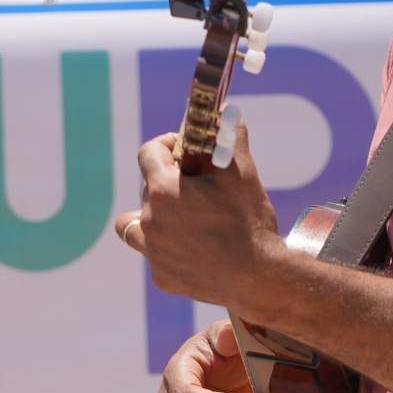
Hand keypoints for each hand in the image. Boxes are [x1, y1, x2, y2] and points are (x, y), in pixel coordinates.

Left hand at [114, 122, 284, 313]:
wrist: (258, 278)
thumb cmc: (249, 222)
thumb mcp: (242, 172)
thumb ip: (229, 139)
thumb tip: (227, 115)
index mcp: (163, 191)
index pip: (147, 153)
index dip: (165, 146)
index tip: (181, 150)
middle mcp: (149, 221)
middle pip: (145, 189)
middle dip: (166, 182)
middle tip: (193, 187)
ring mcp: (153, 252)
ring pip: (134, 226)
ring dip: (150, 217)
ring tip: (177, 218)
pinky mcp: (161, 277)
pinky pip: (155, 256)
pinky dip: (168, 250)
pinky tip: (193, 249)